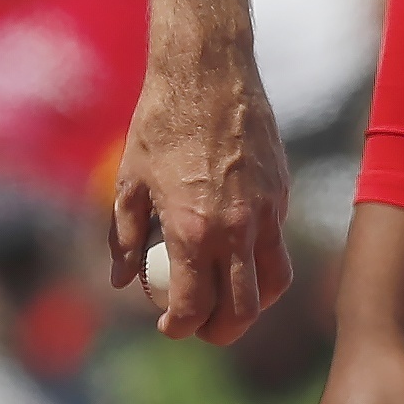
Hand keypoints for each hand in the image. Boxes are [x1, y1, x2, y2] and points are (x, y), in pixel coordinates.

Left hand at [112, 48, 290, 343]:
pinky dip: (262, 264)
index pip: (192, 306)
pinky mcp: (281, 195)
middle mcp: (235, 229)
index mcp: (193, 231)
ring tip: (229, 304)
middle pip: (241, 310)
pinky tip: (239, 257)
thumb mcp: (129, 181)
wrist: (209, 72)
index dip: (178, 327)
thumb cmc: (161, 123)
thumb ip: (125, 237)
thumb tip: (122, 279)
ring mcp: (265, 214)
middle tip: (201, 329)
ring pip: (272, 285)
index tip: (168, 327)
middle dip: (220, 331)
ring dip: (252, 306)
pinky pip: (278, 246)